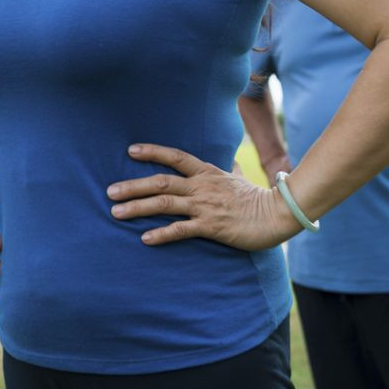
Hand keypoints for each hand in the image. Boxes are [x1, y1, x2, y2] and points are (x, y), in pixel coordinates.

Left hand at [107, 143, 299, 250]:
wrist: (279, 214)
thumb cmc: (258, 198)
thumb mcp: (239, 178)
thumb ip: (228, 169)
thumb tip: (229, 161)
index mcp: (207, 173)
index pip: (175, 157)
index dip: (152, 152)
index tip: (130, 151)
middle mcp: (202, 187)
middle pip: (161, 182)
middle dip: (132, 186)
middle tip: (109, 192)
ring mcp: (205, 206)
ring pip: (165, 204)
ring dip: (138, 207)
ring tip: (116, 213)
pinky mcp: (212, 226)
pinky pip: (181, 230)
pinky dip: (162, 234)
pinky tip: (145, 238)